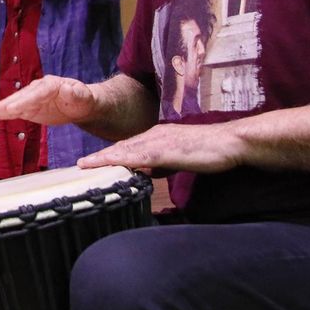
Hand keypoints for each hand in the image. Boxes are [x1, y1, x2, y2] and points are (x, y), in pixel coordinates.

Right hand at [0, 74, 100, 125]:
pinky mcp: (30, 108)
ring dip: (2, 108)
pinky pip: (16, 110)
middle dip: (8, 103)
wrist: (81, 104)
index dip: (25, 100)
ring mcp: (32, 98)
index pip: (37, 92)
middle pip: (22, 96)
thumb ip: (77, 93)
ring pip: (16, 102)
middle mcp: (38, 89)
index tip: (14, 108)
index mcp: (52, 84)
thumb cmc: (84, 99)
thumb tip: (69, 89)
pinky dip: (4, 113)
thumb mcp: (85, 96)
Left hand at [80, 122, 244, 173]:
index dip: (106, 156)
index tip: (88, 163)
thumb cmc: (209, 151)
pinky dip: (124, 160)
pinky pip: (142, 157)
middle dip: (98, 157)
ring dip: (104, 158)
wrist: (231, 143)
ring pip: (126, 150)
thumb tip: (144, 174)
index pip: (125, 148)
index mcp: (155, 137)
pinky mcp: (169, 150)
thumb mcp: (178, 159)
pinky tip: (113, 164)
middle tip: (78, 165)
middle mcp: (153, 135)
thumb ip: (160, 164)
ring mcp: (160, 141)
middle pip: (120, 148)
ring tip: (85, 165)